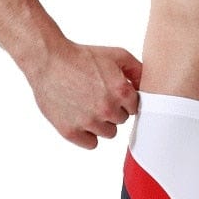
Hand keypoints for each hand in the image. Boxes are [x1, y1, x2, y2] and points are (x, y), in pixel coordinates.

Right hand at [25, 39, 142, 148]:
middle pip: (121, 120)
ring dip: (102, 123)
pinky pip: (91, 143)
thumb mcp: (116, 55)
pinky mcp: (70, 131)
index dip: (124, 100)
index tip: (113, 93)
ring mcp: (88, 122)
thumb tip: (149, 86)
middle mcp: (107, 109)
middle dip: (113, 110)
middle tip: (97, 96)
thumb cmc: (82, 56)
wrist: (49, 60)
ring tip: (88, 106)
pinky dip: (88, 135)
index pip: (135, 108)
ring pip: (108, 133)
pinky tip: (82, 119)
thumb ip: (137, 71)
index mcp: (122, 92)